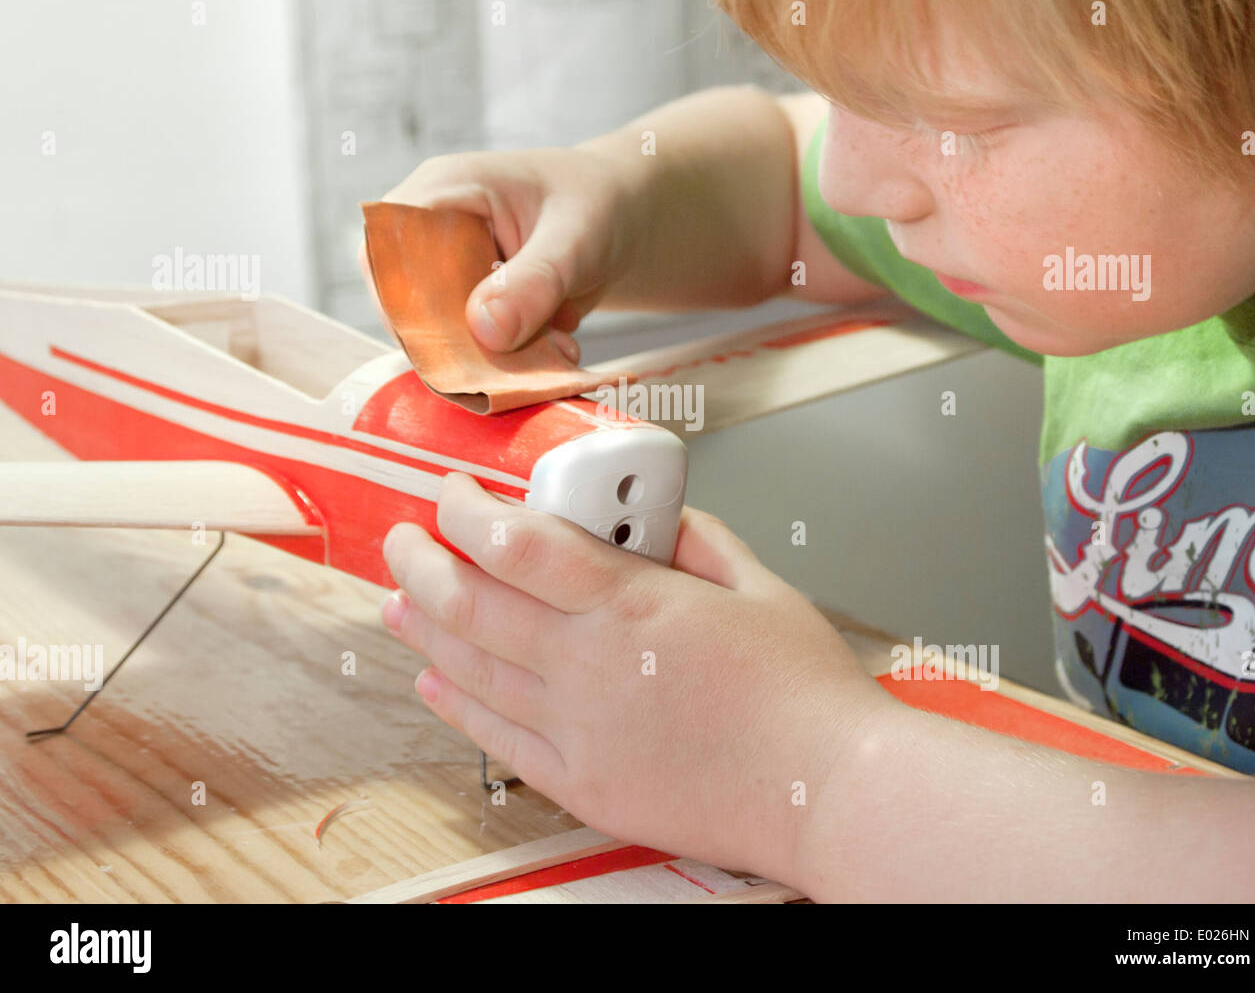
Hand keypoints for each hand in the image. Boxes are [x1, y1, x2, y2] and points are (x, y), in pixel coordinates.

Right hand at [358, 147, 647, 362]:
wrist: (623, 221)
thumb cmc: (596, 204)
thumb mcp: (576, 236)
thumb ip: (535, 280)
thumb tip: (484, 330)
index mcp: (440, 193)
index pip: (384, 251)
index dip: (404, 303)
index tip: (456, 344)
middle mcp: (431, 238)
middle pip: (408, 306)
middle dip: (465, 344)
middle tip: (527, 358)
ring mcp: (449, 279)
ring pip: (443, 338)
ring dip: (496, 360)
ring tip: (558, 350)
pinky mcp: (471, 313)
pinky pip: (474, 352)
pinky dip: (513, 363)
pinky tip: (558, 349)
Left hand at [380, 471, 894, 888]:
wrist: (827, 791)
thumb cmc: (803, 694)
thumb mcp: (759, 585)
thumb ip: (696, 539)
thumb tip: (654, 517)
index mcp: (633, 604)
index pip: (516, 543)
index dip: (466, 510)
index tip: (453, 494)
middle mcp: (589, 665)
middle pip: (468, 602)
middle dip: (420, 561)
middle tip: (405, 540)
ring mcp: (578, 729)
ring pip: (466, 668)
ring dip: (420, 628)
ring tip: (397, 601)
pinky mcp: (581, 782)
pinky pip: (493, 737)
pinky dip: (453, 704)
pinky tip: (433, 681)